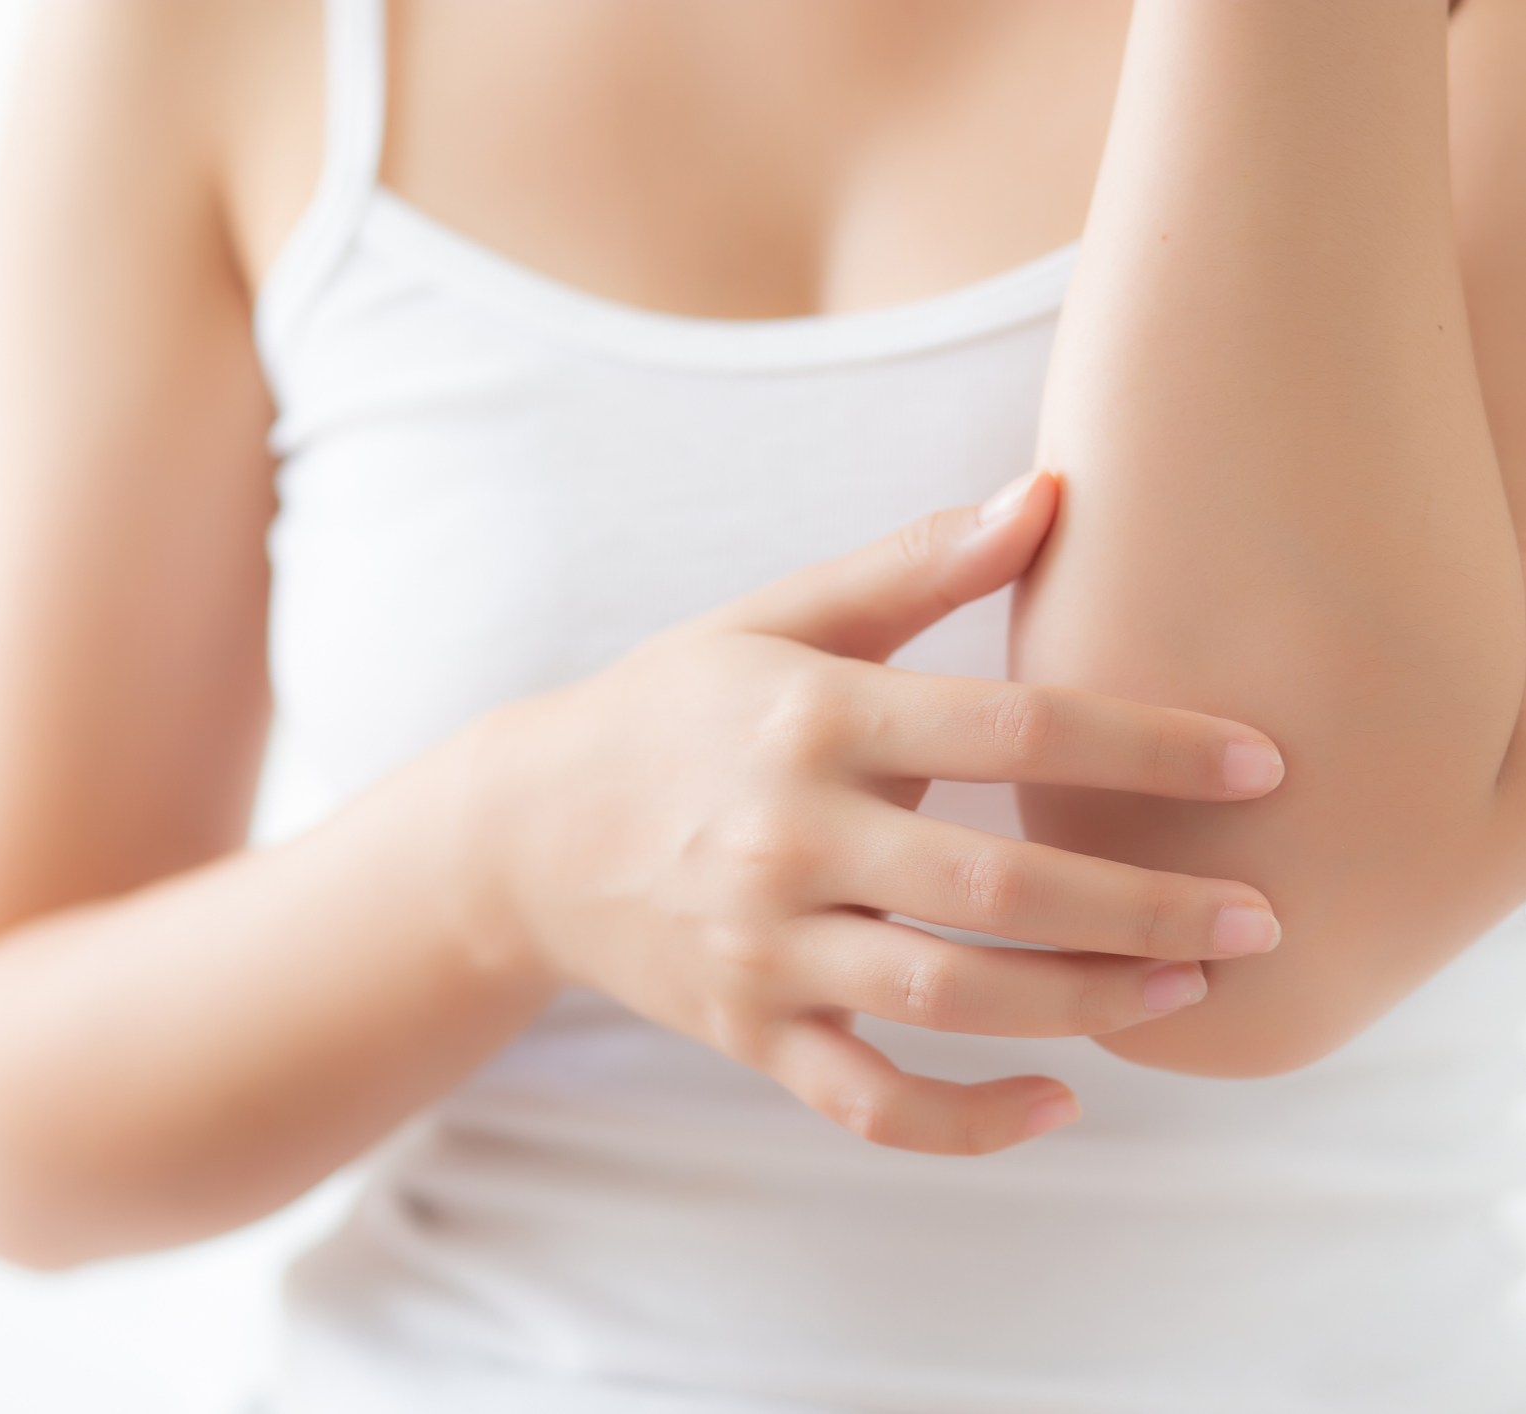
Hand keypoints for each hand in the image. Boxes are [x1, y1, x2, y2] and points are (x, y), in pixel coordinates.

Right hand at [467, 471, 1284, 1154]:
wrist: (525, 833)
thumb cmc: (672, 710)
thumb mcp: (774, 620)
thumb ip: (914, 564)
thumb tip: (1052, 491)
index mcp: (809, 718)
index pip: (1007, 727)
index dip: (1146, 746)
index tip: (1258, 762)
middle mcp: (787, 837)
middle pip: (997, 886)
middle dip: (1146, 906)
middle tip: (1258, 914)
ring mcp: (764, 947)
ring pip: (948, 998)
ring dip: (1087, 1004)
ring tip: (1188, 990)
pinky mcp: (749, 1031)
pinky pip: (868, 1100)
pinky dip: (967, 1119)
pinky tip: (1059, 1100)